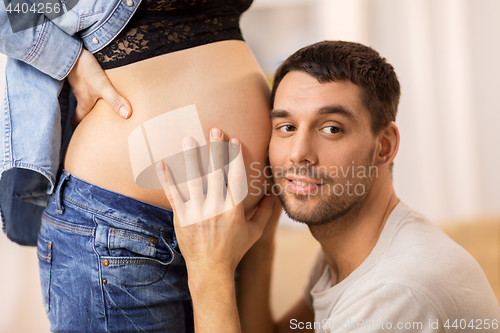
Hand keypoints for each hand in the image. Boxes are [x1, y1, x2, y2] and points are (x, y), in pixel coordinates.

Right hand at [67, 48, 131, 127]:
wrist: (70, 49)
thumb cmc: (85, 69)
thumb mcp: (102, 86)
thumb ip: (115, 100)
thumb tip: (127, 115)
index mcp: (83, 104)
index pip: (77, 122)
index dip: (79, 130)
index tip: (81, 138)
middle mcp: (80, 96)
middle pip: (80, 112)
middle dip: (85, 119)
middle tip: (92, 125)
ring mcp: (79, 85)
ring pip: (83, 99)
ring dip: (89, 105)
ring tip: (99, 109)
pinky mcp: (80, 74)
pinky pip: (85, 86)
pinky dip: (90, 91)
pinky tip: (97, 88)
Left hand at [155, 127, 277, 277]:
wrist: (210, 270)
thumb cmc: (234, 250)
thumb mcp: (255, 233)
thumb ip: (265, 213)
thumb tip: (274, 195)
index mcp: (234, 209)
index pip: (235, 177)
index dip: (235, 157)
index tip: (234, 139)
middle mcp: (215, 208)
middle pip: (215, 173)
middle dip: (215, 149)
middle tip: (214, 129)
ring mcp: (196, 212)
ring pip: (193, 180)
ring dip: (191, 158)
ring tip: (188, 139)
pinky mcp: (181, 217)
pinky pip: (174, 194)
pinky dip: (168, 178)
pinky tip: (163, 162)